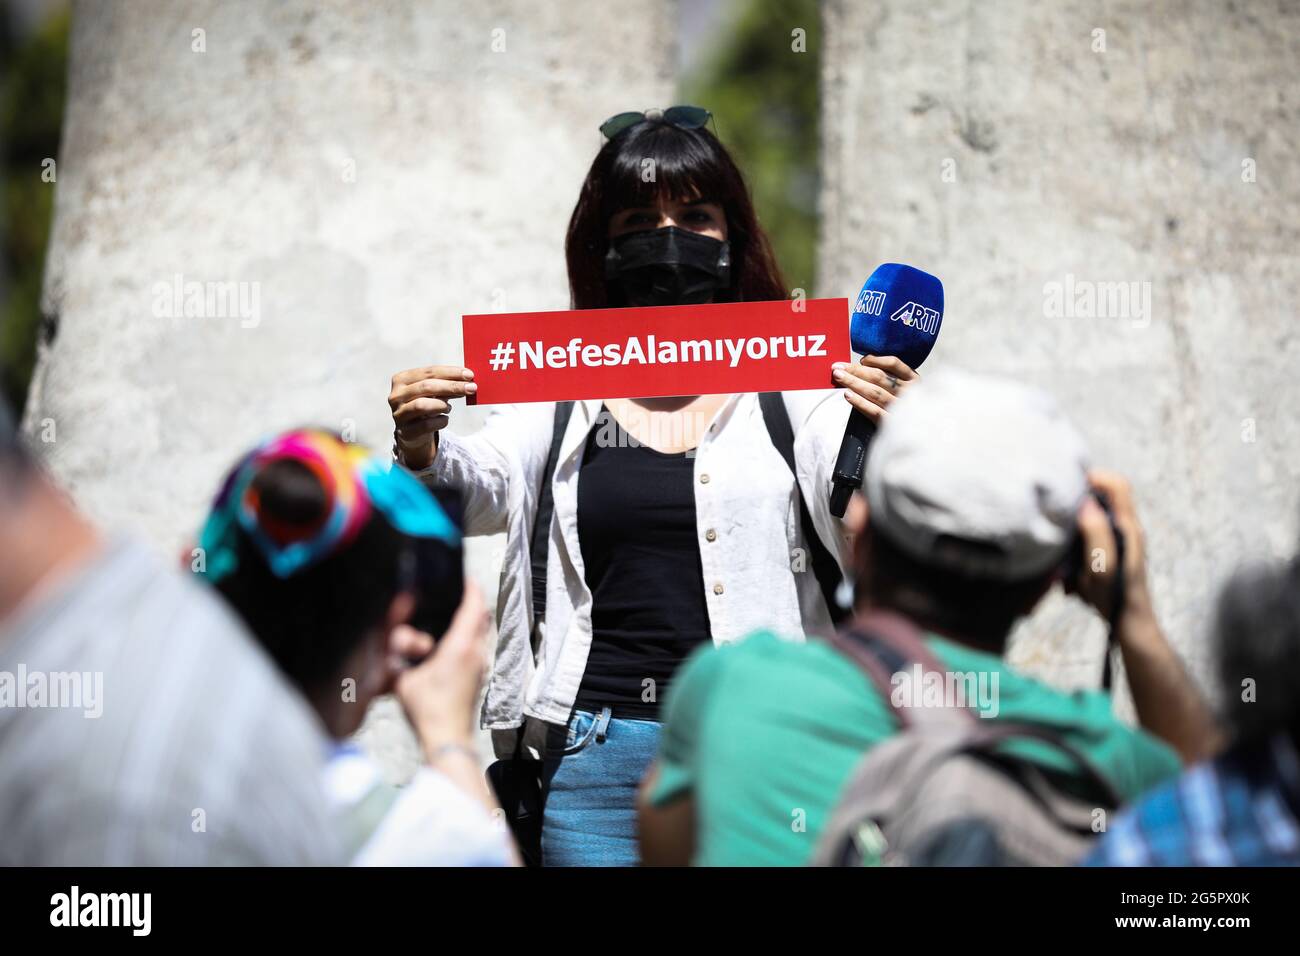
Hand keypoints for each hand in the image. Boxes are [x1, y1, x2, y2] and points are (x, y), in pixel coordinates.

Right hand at [388, 365, 477, 469]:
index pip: (429, 372)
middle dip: (452, 386)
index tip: (469, 375)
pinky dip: (440, 421)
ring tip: (449, 407)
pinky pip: (426, 425)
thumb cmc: (426, 405)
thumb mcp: (434, 392)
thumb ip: (447, 384)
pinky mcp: (405, 431)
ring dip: (442, 405)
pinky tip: (444, 419)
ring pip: (422, 405)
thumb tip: (469, 380)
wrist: (413, 433)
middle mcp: (396, 395)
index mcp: (402, 379)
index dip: (450, 372)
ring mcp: (398, 414)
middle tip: (472, 388)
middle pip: (427, 387)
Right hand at [393, 582, 489, 760]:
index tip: (465, 578)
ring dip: (473, 620)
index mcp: (460, 646)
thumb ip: (397, 656)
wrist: (448, 738)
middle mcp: (476, 652)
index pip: (473, 607)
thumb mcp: (403, 678)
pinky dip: (471, 636)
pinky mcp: (479, 676)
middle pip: (482, 617)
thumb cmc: (427, 709)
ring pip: (483, 633)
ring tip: (454, 614)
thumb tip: (392, 640)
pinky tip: (453, 641)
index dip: (471, 589)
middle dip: (472, 602)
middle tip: (458, 593)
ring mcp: (481, 665)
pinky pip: (479, 647)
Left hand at [833, 355, 918, 423]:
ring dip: (854, 383)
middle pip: (879, 377)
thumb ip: (890, 376)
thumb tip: (863, 363)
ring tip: (839, 377)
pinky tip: (848, 395)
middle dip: (856, 370)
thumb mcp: (905, 389)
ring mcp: (901, 409)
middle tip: (838, 367)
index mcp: (914, 380)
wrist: (918, 436)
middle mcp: (909, 393)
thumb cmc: (907, 408)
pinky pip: (874, 411)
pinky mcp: (892, 424)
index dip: (875, 360)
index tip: (861, 360)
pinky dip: (860, 402)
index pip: (894, 364)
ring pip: (875, 392)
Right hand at [1072, 469, 1151, 622]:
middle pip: (1102, 496)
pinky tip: (1068, 567)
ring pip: (1092, 517)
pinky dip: (1075, 546)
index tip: (1067, 487)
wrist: (1129, 624)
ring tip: (1062, 549)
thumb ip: (1096, 532)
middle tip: (1057, 517)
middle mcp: (1125, 528)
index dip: (1093, 477)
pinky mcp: (1109, 551)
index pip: (1117, 483)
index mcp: (1127, 526)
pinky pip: (1089, 537)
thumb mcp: (1102, 565)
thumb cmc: (1116, 597)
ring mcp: (1118, 540)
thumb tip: (1086, 502)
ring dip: (1074, 528)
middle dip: (1077, 504)